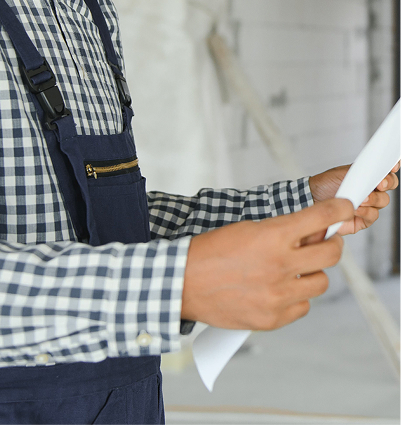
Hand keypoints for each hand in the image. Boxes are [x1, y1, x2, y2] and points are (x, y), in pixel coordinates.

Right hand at [181, 198, 352, 329]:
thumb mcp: (248, 229)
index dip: (339, 209)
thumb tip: (312, 232)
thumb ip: (282, 231)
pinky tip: (277, 289)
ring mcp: (278, 295)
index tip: (344, 208)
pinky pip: (303, 306)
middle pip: (332, 254)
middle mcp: (280, 265)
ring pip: (321, 282)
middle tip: (323, 243)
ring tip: (293, 270)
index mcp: (273, 236)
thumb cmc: (211, 251)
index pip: (321, 217)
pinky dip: (295, 297)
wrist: (183, 282)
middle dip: (331, 245)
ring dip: (312, 273)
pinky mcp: (273, 318)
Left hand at [309, 162, 399, 234]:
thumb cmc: (326, 183)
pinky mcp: (363, 219)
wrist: (313, 198)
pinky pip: (373, 215)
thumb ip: (361, 171)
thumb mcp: (344, 172)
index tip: (393, 166)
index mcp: (367, 175)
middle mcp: (371, 189)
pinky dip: (365, 211)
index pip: (386, 170)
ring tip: (361, 197)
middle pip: (390, 185)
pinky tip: (356, 208)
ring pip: (383, 201)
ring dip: (373, 198)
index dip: (392, 167)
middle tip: (380, 183)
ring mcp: (369, 204)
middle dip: (387, 183)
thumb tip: (376, 173)